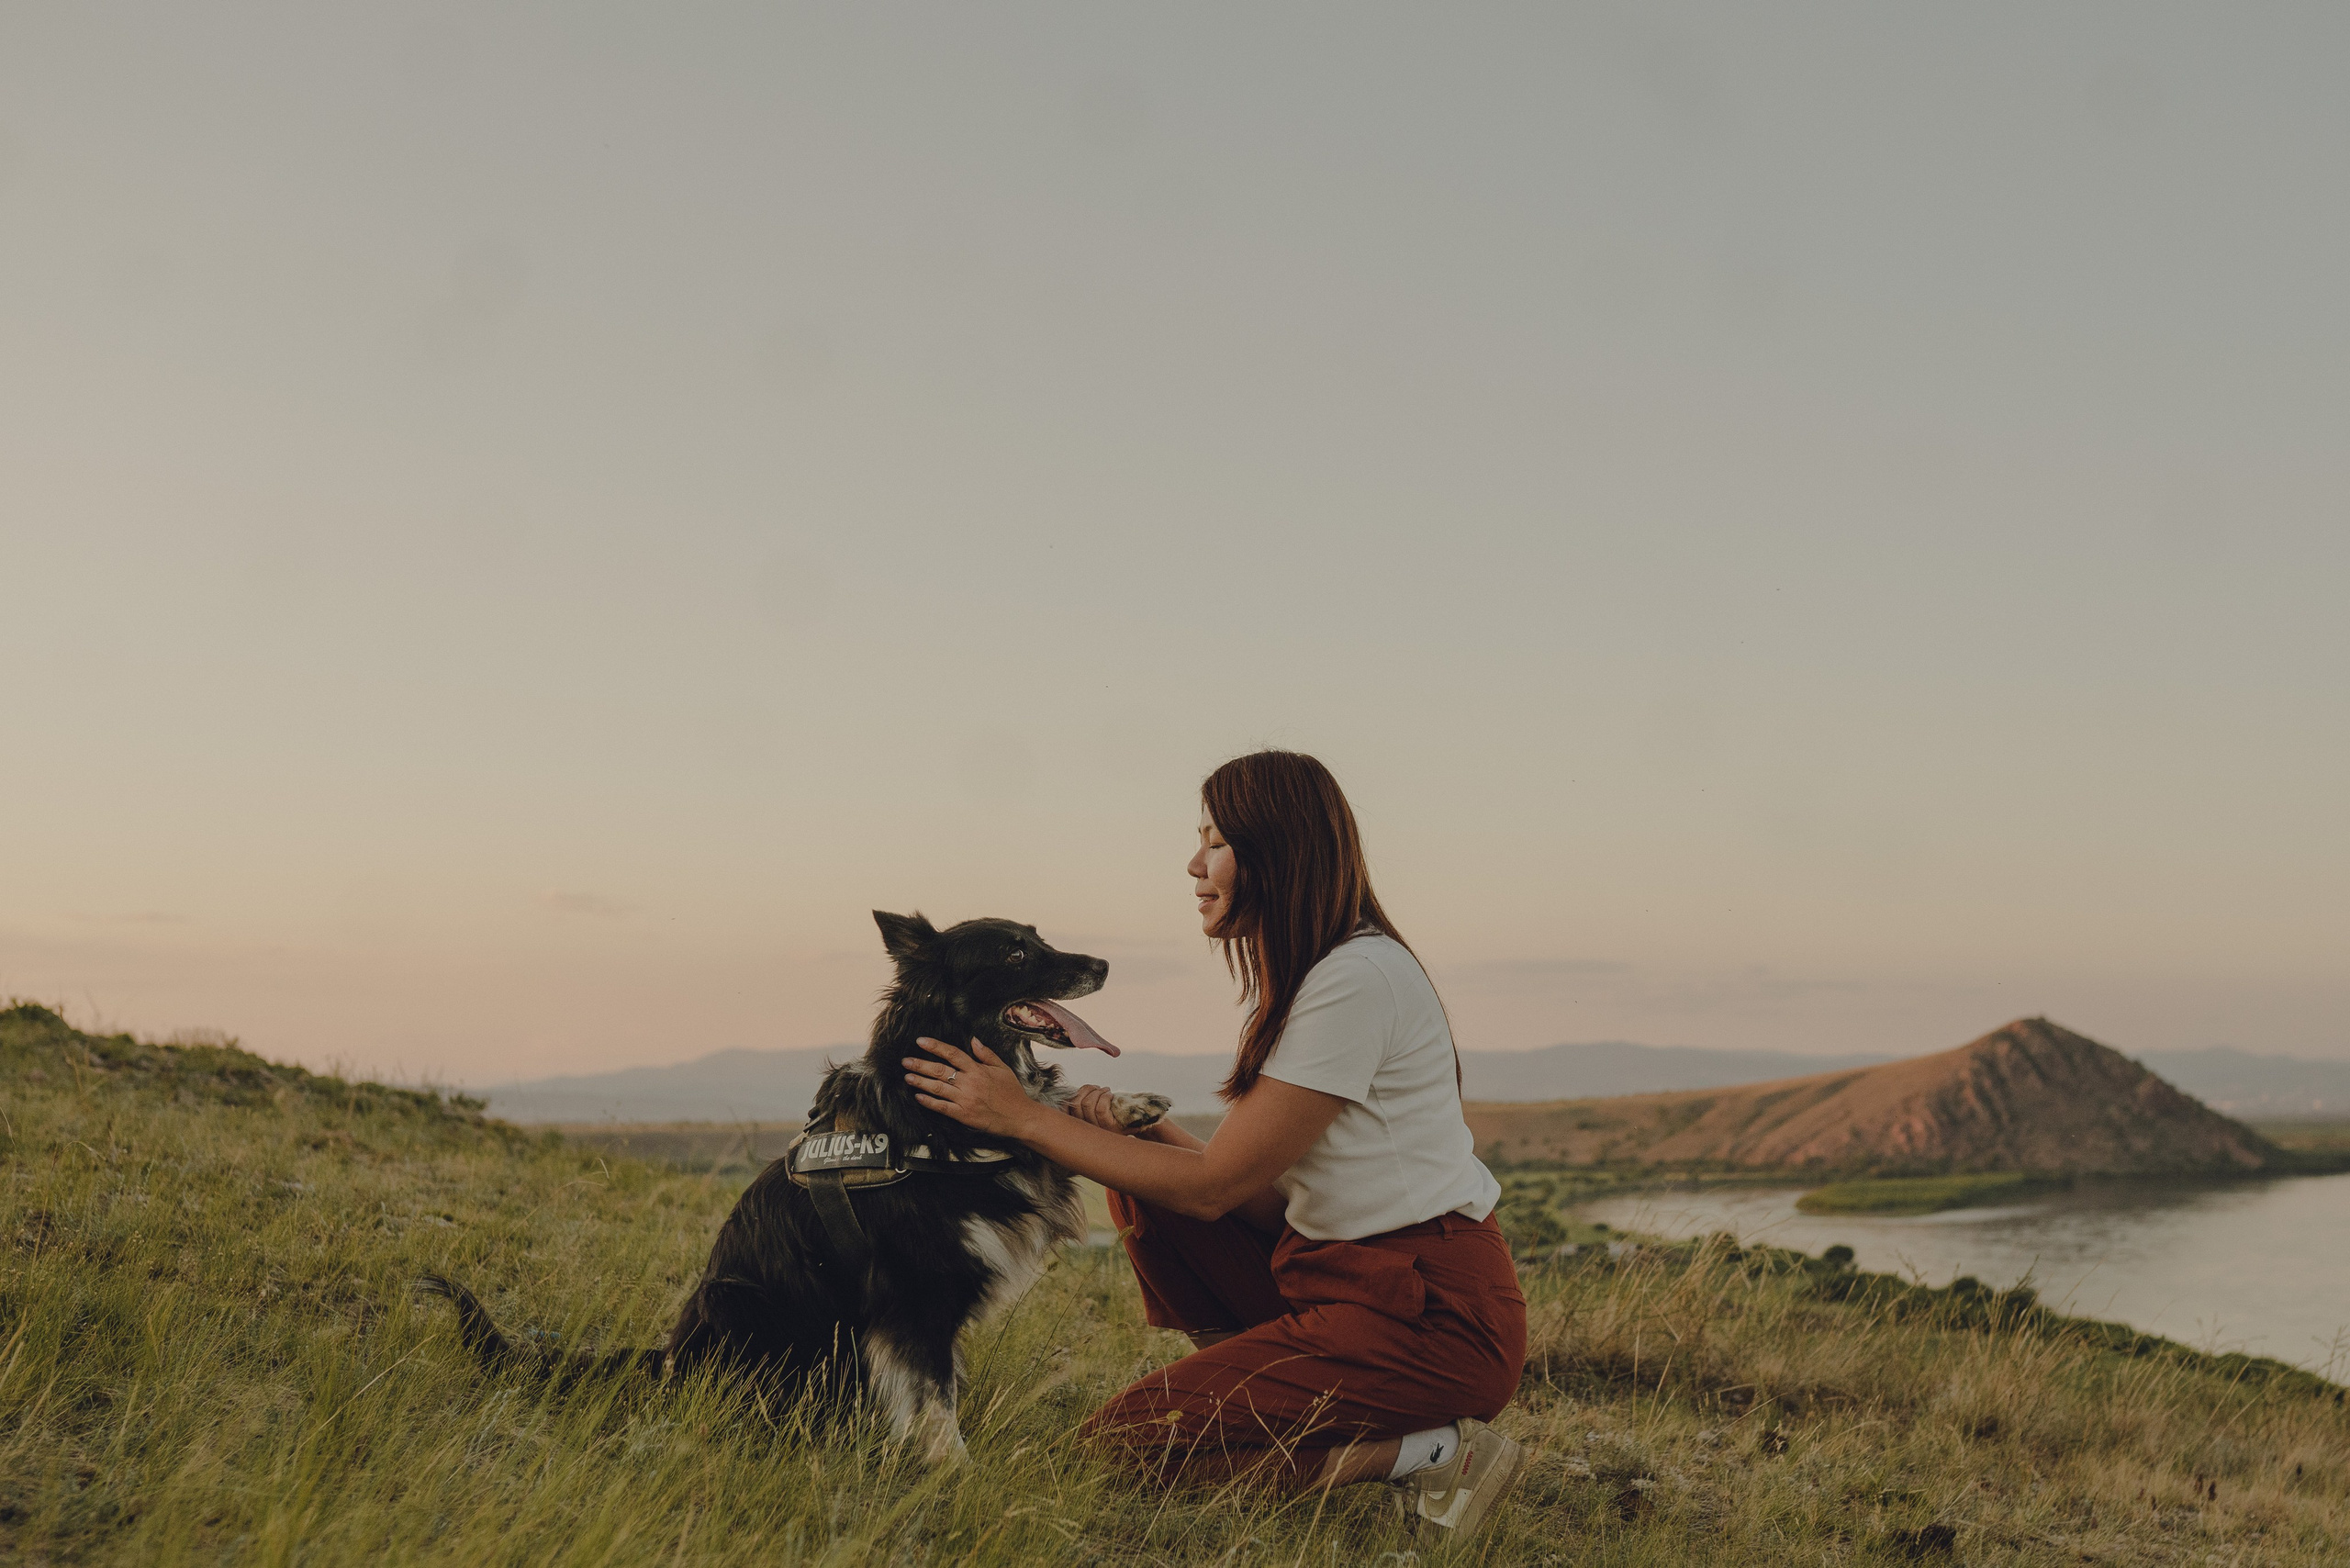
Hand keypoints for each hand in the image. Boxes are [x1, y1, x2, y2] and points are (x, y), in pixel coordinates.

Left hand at [903, 1037, 1043, 1140]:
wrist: (1019, 1117)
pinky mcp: (964, 1115)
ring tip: (907, 1077)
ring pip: (938, 1088)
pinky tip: (919, 1097)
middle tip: (905, 1061)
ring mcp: (965, 1099)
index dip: (935, 1047)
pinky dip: (929, 1102)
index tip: (920, 1041)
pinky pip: (942, 1107)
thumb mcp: (1002, 1068)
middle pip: (940, 1070)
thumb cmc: (1012, 1093)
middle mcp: (969, 1082)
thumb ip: (986, 1054)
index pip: (952, 1053)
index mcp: (978, 1069)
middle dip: (920, 1064)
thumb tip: (973, 1040)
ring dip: (921, 1082)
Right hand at [1065, 1084, 1136, 1133]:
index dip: (1075, 1093)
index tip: (1087, 1089)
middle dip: (1088, 1089)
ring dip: (1098, 1092)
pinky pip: (1101, 1108)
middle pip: (1076, 1103)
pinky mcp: (1110, 1128)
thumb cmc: (1115, 1114)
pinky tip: (1111, 1095)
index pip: (1067, 1107)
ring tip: (1106, 1091)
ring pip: (1088, 1104)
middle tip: (1098, 1088)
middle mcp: (1087, 1129)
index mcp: (1081, 1124)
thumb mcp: (1095, 1110)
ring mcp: (1098, 1130)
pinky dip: (1105, 1097)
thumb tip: (1073, 1091)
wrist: (1137, 1124)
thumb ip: (1084, 1103)